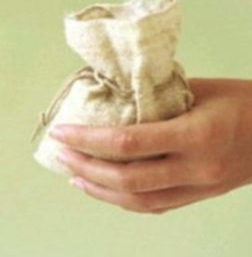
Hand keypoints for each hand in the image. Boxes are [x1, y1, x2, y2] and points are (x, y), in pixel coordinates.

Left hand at [50, 79, 251, 213]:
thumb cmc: (243, 102)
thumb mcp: (199, 88)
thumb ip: (155, 95)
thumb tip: (108, 90)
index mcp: (195, 135)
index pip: (127, 142)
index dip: (87, 139)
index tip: (62, 131)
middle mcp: (196, 168)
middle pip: (126, 179)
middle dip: (85, 167)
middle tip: (60, 152)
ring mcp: (199, 187)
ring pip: (137, 201)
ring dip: (98, 189)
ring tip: (72, 173)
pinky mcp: (200, 196)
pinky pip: (154, 206)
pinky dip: (122, 199)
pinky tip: (101, 188)